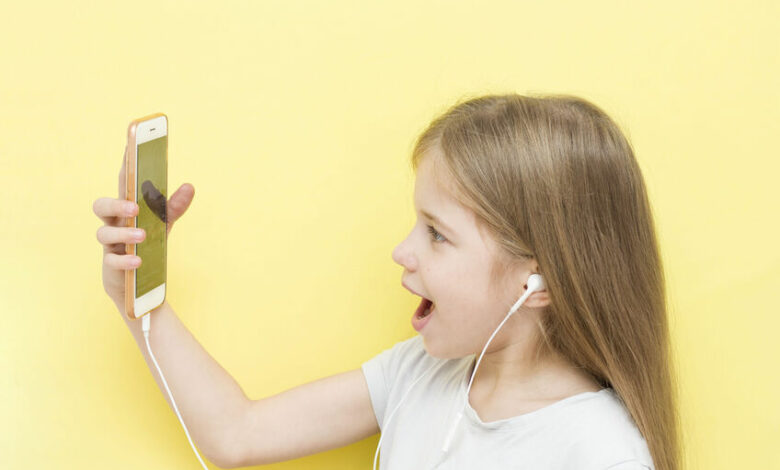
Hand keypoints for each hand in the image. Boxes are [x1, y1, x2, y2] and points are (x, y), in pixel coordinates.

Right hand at [93, 144, 194, 313]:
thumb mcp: (163, 226)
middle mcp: (113, 224)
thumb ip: (173, 207)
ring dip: (123, 234)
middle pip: (101, 206)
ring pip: (103, 234)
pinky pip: (112, 261)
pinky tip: (139, 260)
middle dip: (115, 204)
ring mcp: (110, 245)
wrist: (138, 283)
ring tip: (141, 236)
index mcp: (125, 210)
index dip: (122, 167)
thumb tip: (189, 186)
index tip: (128, 148)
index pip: (121, 185)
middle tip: (134, 208)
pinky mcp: (111, 266)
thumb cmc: (147, 246)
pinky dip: (125, 260)